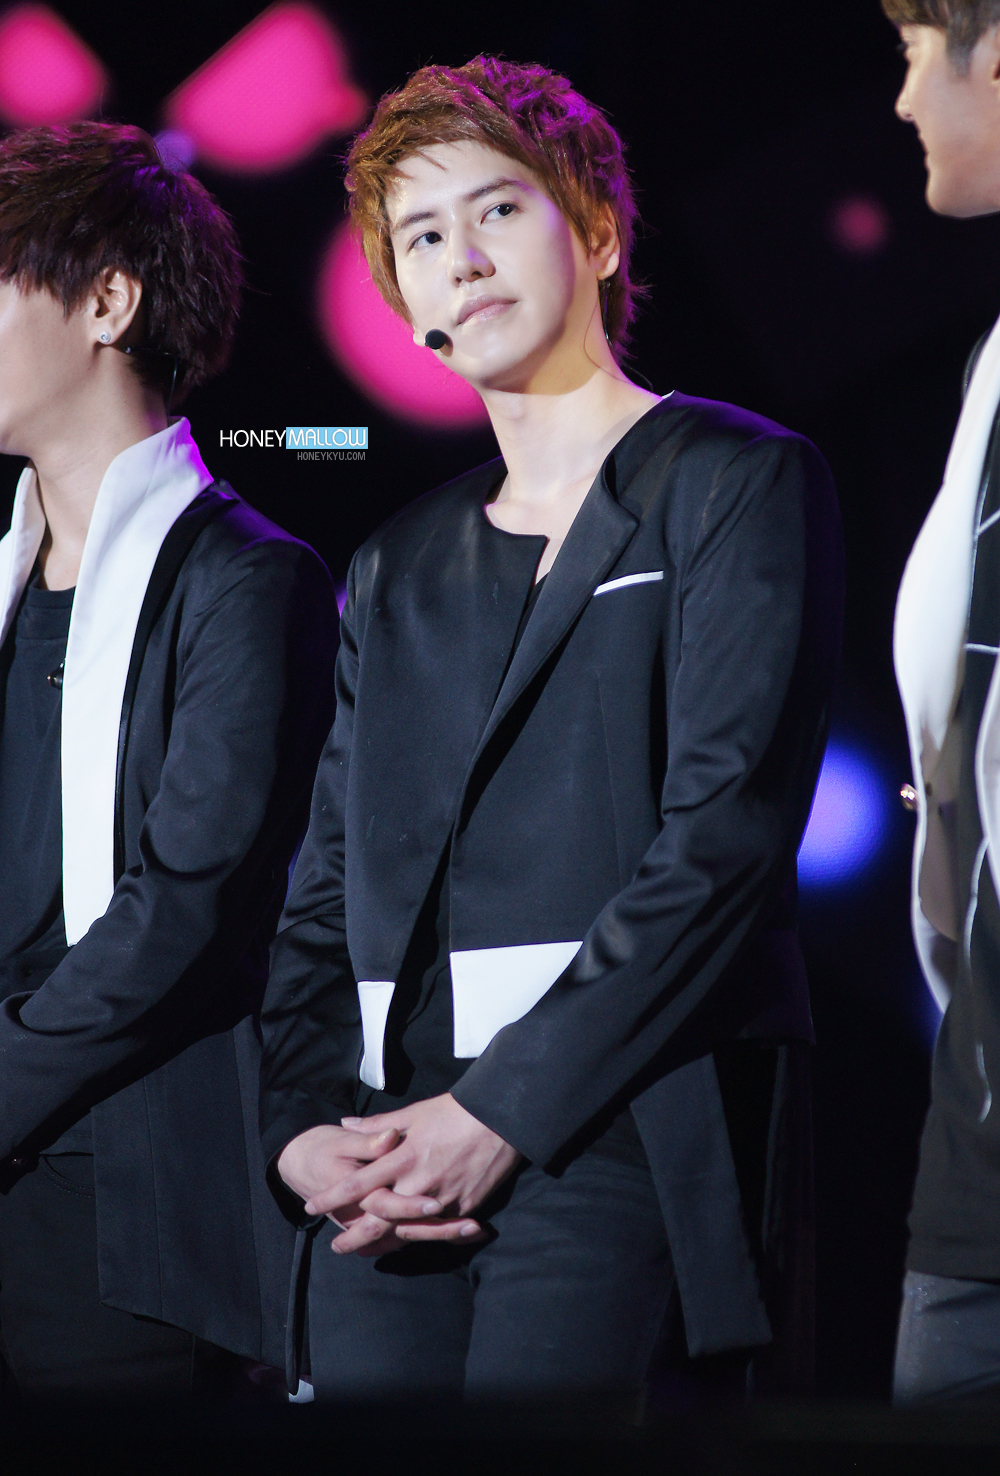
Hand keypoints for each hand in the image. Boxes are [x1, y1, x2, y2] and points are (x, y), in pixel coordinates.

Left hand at [305, 1094, 521, 1254]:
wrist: (501, 1119)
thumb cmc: (455, 1111)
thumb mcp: (414, 1113)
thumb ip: (379, 1125)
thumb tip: (346, 1123)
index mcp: (402, 1157)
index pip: (358, 1183)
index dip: (332, 1197)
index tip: (313, 1206)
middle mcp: (418, 1183)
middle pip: (378, 1218)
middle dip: (355, 1235)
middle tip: (337, 1247)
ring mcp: (442, 1199)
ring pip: (406, 1229)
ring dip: (384, 1242)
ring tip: (367, 1252)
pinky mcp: (463, 1206)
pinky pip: (437, 1229)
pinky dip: (420, 1236)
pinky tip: (406, 1242)